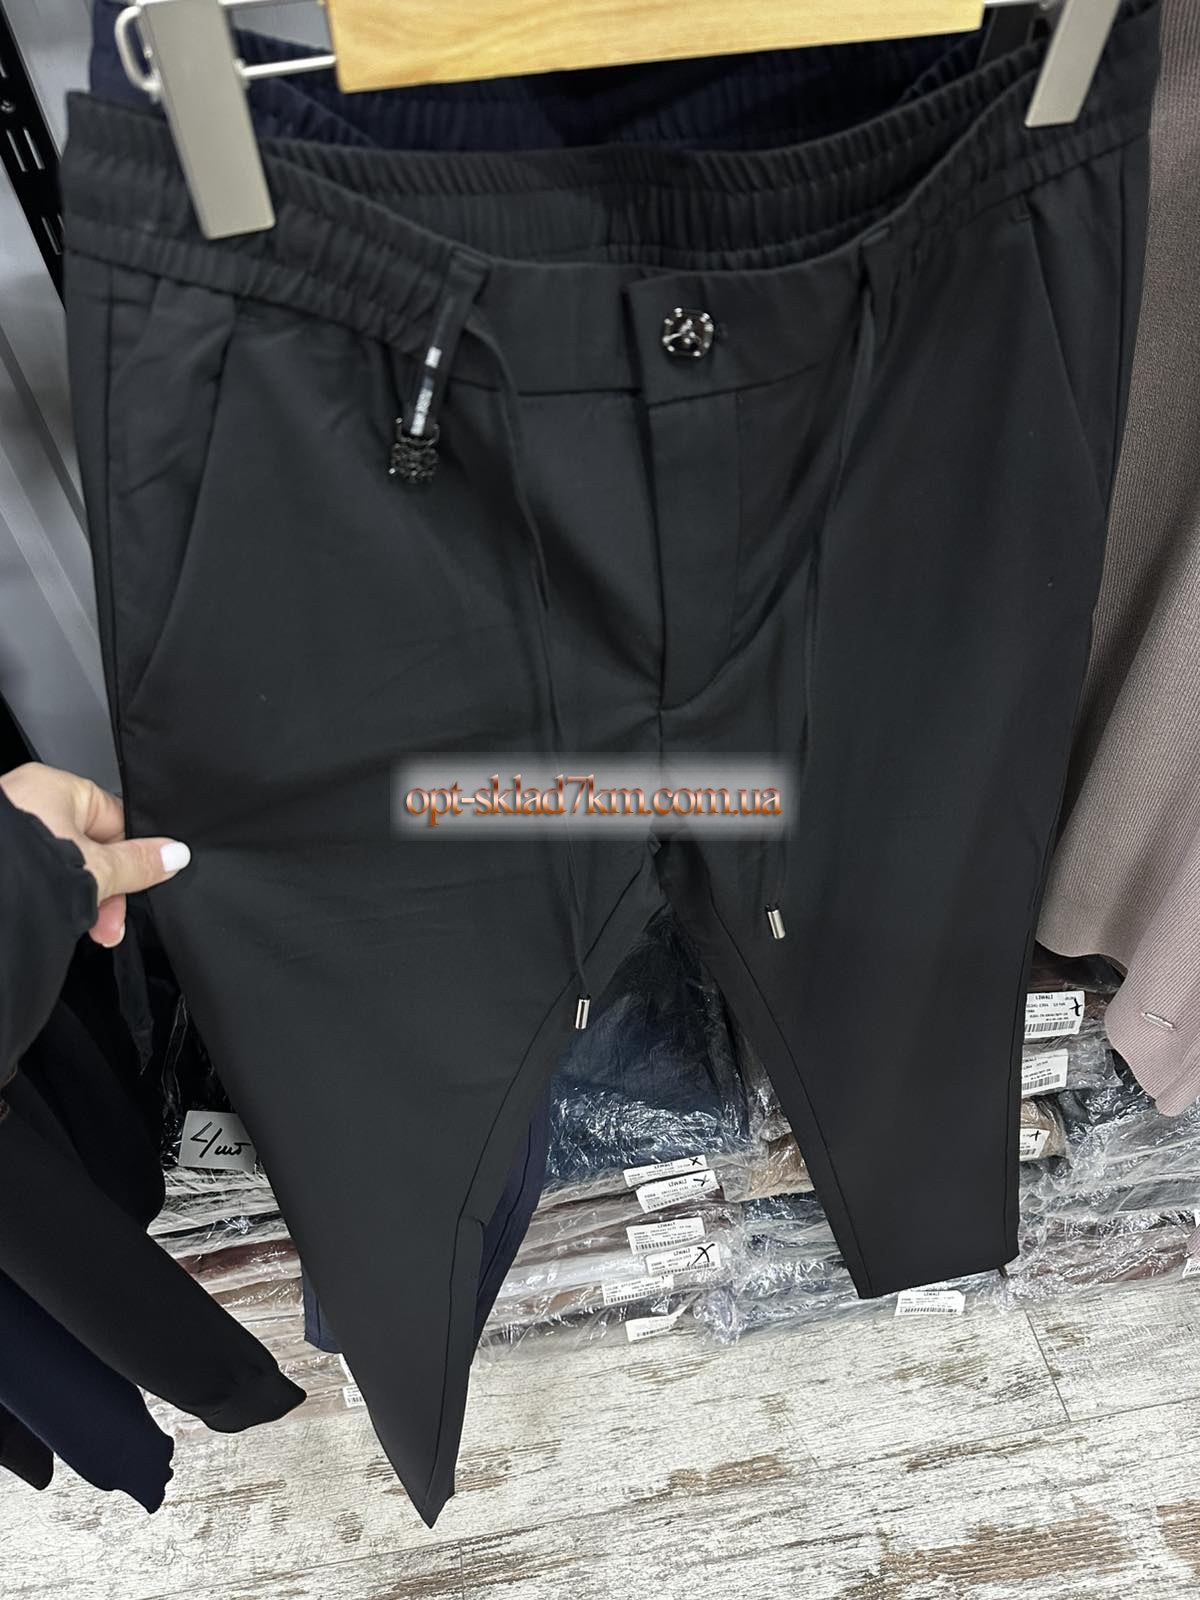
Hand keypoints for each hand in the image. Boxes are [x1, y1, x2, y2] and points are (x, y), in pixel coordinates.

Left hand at [0, 762, 189, 948]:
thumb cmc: (23, 872)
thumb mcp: (98, 870)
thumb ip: (139, 863)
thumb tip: (175, 854)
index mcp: (54, 786)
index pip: (114, 819)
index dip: (133, 858)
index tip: (143, 887)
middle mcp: (26, 800)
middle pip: (88, 847)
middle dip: (105, 890)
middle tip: (110, 923)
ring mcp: (7, 832)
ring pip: (62, 866)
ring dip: (81, 901)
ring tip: (89, 931)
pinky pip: (36, 875)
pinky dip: (50, 898)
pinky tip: (58, 922)